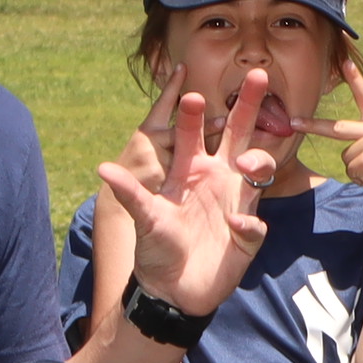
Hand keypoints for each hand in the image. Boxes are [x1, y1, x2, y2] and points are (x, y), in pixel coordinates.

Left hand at [97, 86, 274, 315]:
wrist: (173, 289)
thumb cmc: (156, 249)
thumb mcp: (143, 217)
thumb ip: (130, 192)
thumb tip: (103, 167)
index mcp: (190, 171)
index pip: (196, 132)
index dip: (195, 113)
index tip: (192, 94)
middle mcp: (218, 180)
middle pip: (238, 135)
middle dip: (248, 105)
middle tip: (256, 73)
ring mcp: (236, 204)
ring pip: (259, 170)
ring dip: (258, 161)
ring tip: (248, 166)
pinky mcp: (247, 235)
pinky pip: (253, 223)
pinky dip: (247, 223)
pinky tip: (235, 226)